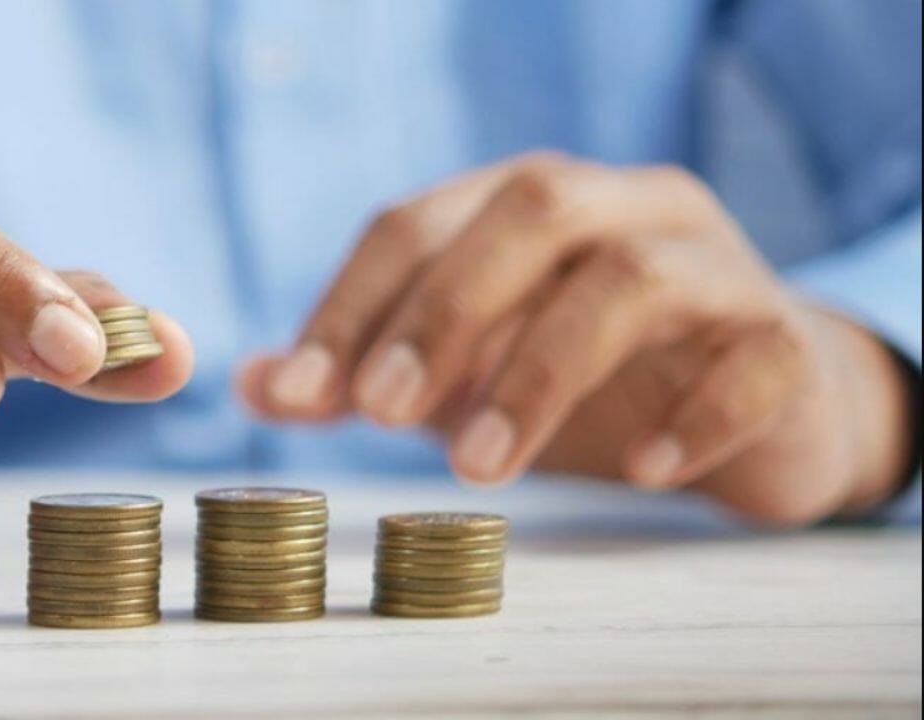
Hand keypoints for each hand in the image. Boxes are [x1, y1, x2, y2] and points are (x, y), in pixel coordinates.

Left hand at [239, 152, 909, 525]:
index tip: (299, 393)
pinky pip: (752, 359)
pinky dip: (693, 414)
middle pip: (531, 210)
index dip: (351, 303)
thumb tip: (251, 386)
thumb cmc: (591, 378)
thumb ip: (365, 372)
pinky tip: (641, 471)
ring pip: (633, 279)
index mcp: (528, 204)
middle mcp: (623, 208)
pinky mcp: (785, 339)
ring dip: (541, 372)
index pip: (418, 221)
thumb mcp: (465, 372)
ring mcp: (714, 265)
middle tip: (381, 413)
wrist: (761, 405)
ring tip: (480, 469)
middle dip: (444, 311)